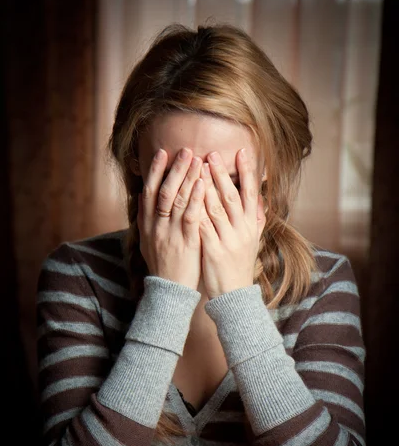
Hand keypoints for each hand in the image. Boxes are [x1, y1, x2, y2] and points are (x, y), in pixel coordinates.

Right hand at [137, 147, 204, 290]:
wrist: (169, 291)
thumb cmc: (162, 264)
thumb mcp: (147, 240)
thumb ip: (146, 218)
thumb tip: (143, 195)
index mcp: (147, 224)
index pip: (149, 191)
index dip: (155, 171)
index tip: (163, 153)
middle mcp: (156, 226)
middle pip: (163, 191)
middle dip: (175, 169)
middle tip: (186, 150)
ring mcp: (170, 233)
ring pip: (176, 200)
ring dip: (188, 177)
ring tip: (198, 159)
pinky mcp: (185, 242)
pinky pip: (190, 216)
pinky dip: (196, 198)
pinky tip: (203, 184)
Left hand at [198, 149, 265, 298]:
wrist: (235, 294)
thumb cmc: (240, 264)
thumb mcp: (254, 240)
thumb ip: (256, 217)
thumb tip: (259, 196)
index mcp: (251, 224)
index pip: (251, 192)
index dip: (248, 171)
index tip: (242, 151)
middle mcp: (242, 230)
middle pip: (232, 196)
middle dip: (222, 174)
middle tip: (211, 154)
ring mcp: (229, 240)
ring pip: (216, 209)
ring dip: (206, 187)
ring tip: (196, 169)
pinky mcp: (214, 251)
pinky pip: (203, 227)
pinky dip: (195, 211)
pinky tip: (186, 198)